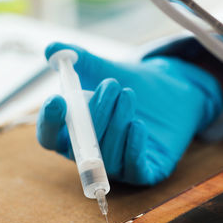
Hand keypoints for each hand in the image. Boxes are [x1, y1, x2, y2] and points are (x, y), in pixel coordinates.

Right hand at [37, 42, 222, 185]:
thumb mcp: (106, 69)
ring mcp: (118, 167)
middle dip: (95, 114)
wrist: (172, 94)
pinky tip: (138, 125)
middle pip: (81, 148)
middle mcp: (93, 154)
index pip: (51, 136)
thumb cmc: (132, 84)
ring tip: (129, 94)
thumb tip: (52, 49)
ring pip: (108, 157)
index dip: (50, 122)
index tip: (59, 99)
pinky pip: (134, 168)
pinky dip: (133, 147)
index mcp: (75, 133)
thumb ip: (81, 60)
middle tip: (112, 84)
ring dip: (117, 123)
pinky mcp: (145, 172)